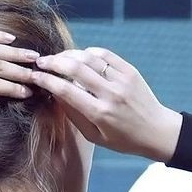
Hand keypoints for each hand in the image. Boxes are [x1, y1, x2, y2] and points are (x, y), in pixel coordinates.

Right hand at [29, 47, 181, 161]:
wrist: (156, 131)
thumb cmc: (122, 139)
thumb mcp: (95, 136)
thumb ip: (74, 115)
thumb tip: (55, 94)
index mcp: (100, 113)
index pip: (66, 90)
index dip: (47, 80)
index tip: (35, 76)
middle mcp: (110, 94)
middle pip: (75, 68)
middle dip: (53, 62)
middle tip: (41, 62)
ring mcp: (121, 80)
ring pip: (89, 57)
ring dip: (69, 55)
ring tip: (58, 59)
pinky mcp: (129, 70)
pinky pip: (104, 54)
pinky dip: (88, 53)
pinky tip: (80, 57)